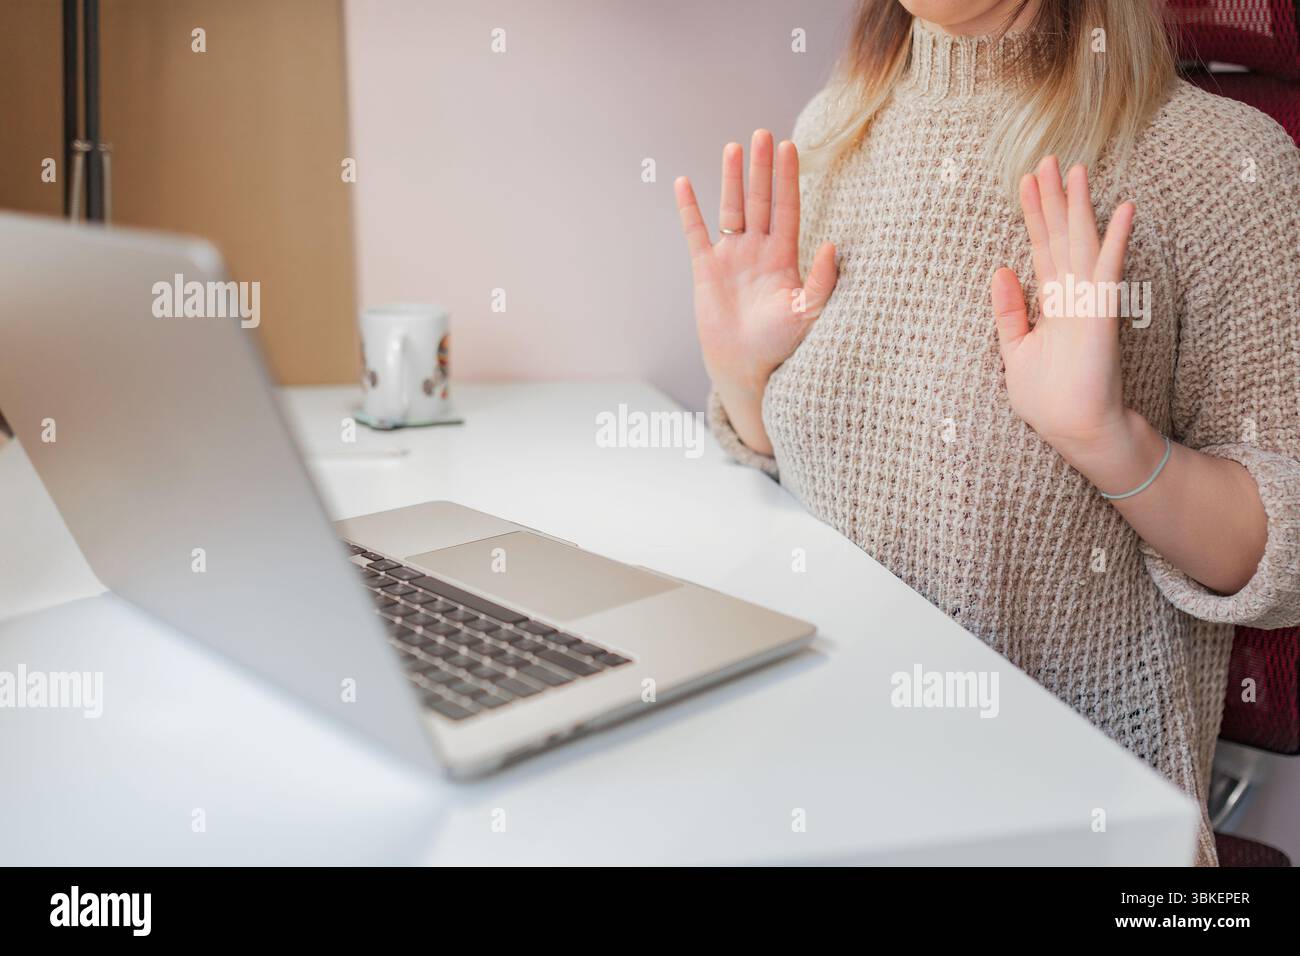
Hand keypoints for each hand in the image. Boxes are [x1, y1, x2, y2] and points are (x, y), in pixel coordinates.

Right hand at [675, 130, 836, 452]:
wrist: (746, 366)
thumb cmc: (780, 345)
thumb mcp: (807, 313)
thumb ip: (821, 281)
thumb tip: (833, 246)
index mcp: (785, 257)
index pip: (787, 208)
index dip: (788, 179)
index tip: (790, 147)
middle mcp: (758, 250)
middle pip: (760, 200)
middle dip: (762, 168)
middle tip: (763, 134)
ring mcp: (731, 256)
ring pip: (731, 208)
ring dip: (732, 178)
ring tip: (734, 147)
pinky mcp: (706, 268)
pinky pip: (696, 232)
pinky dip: (689, 209)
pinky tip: (685, 183)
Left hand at [991, 156, 1134, 459]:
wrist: (1074, 428)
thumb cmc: (1047, 398)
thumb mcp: (1014, 351)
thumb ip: (1008, 311)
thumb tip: (999, 270)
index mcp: (1050, 304)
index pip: (1041, 249)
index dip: (1034, 215)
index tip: (1026, 181)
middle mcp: (1070, 296)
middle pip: (1060, 236)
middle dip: (1053, 199)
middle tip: (1048, 158)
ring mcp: (1087, 302)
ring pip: (1081, 243)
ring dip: (1079, 206)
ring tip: (1076, 168)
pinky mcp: (1100, 314)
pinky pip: (1107, 270)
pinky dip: (1115, 239)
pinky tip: (1122, 208)